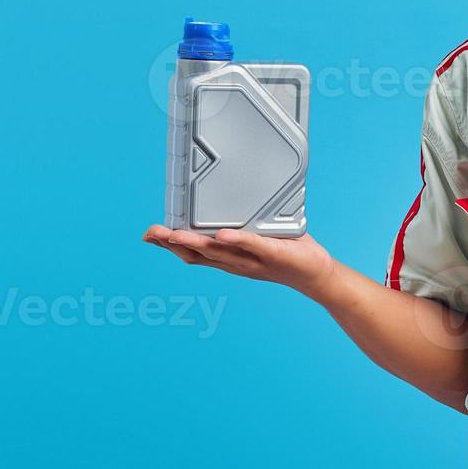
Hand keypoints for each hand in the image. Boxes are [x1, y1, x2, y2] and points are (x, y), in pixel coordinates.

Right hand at [143, 224, 334, 288]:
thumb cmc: (288, 251)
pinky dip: (237, 240)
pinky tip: (221, 235)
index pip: (195, 254)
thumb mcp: (259, 235)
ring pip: (219, 252)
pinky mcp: (274, 255)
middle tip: (151, 233)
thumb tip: (229, 194)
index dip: (171, 246)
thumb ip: (243, 221)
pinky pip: (253, 246)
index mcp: (230, 257)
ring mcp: (253, 261)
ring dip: (196, 243)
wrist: (317, 274)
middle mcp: (236, 262)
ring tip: (174, 234)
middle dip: (173, 244)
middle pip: (199, 255)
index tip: (150, 235)